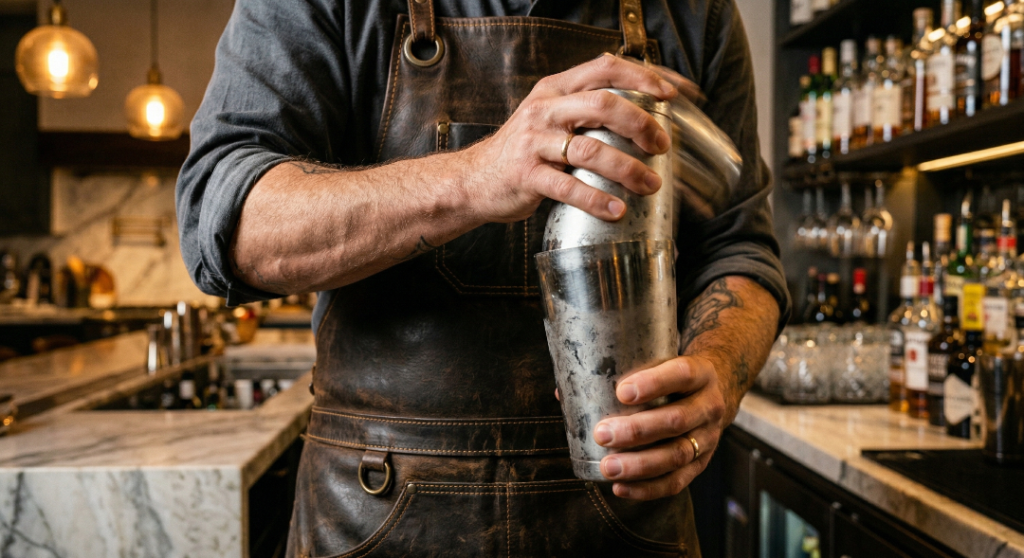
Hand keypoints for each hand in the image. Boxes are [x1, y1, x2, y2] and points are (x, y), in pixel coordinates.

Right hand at [462, 54, 698, 223]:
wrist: (474, 180)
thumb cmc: (523, 151)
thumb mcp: (551, 117)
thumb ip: (587, 110)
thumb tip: (643, 115)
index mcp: (556, 90)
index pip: (604, 68)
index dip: (642, 77)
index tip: (671, 93)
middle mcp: (545, 109)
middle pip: (603, 104)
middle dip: (640, 124)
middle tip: (662, 145)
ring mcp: (534, 142)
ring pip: (590, 148)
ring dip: (627, 168)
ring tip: (649, 184)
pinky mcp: (527, 176)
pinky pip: (568, 187)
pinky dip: (596, 200)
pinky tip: (616, 210)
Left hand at [592, 356, 729, 499]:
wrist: (719, 387)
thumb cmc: (674, 375)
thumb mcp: (661, 361)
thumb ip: (619, 373)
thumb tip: (561, 392)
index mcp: (701, 373)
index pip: (682, 375)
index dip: (654, 384)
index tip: (621, 392)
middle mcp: (709, 405)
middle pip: (677, 420)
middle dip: (637, 430)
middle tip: (602, 433)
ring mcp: (709, 437)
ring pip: (677, 454)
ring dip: (640, 464)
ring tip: (607, 467)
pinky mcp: (701, 463)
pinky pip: (677, 481)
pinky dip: (648, 488)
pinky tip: (621, 487)